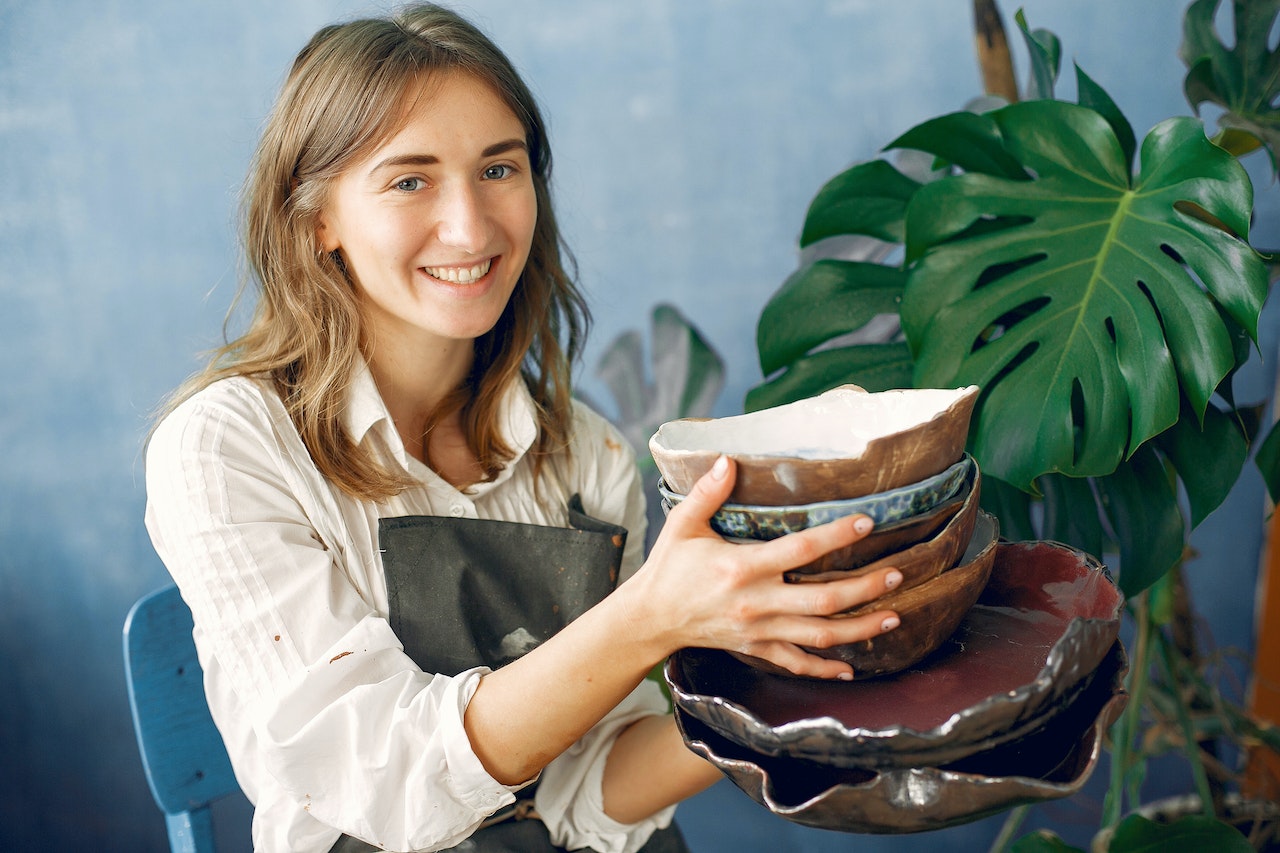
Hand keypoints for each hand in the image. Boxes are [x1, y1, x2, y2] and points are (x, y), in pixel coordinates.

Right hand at [627, 456, 901, 679]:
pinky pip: (797, 663)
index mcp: (742, 568)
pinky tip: (852, 665)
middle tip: (897, 574)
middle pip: (823, 600)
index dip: (836, 536)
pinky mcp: (756, 648)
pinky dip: (826, 667)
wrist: (649, 619)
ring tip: (894, 615)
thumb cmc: (669, 568)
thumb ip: (707, 493)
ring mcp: (759, 630)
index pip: (800, 550)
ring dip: (860, 628)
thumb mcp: (683, 525)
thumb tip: (727, 459)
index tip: (866, 523)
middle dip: (865, 589)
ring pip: (819, 635)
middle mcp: (756, 603)